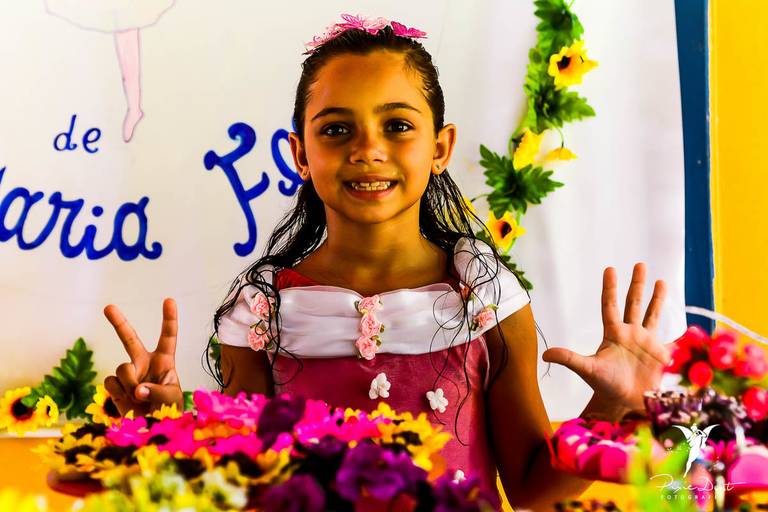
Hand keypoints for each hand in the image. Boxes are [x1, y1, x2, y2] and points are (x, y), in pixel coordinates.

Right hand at [103, 298, 183, 415]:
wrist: (153, 428)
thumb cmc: (169, 410)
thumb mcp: (172, 399)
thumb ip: (158, 392)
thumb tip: (138, 389)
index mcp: (164, 360)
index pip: (168, 336)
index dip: (169, 318)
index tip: (169, 300)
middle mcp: (145, 362)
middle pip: (130, 339)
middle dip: (118, 323)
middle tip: (108, 307)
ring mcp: (129, 373)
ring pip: (122, 368)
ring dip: (130, 384)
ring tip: (140, 397)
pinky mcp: (116, 386)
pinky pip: (111, 382)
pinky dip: (120, 392)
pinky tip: (127, 400)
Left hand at [542, 263, 671, 414]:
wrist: (623, 402)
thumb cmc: (604, 384)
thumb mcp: (587, 370)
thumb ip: (569, 359)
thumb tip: (546, 354)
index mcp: (613, 334)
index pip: (610, 305)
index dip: (610, 288)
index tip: (610, 269)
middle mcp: (630, 333)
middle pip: (633, 303)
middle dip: (637, 284)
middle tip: (640, 264)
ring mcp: (646, 342)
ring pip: (652, 314)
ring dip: (657, 298)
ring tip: (661, 281)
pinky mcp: (661, 354)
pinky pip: (672, 339)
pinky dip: (681, 332)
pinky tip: (688, 321)